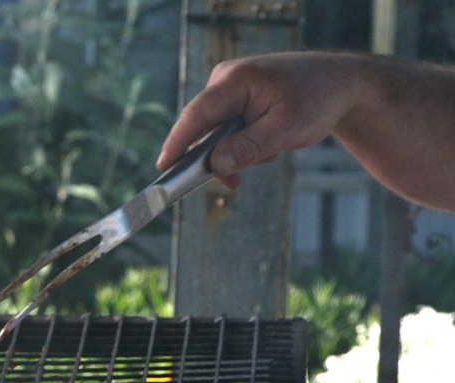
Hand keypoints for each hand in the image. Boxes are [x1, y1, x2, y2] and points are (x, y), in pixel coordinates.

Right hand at [157, 52, 364, 187]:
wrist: (340, 82)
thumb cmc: (318, 100)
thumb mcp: (287, 130)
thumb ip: (248, 148)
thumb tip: (214, 166)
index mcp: (236, 80)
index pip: (197, 115)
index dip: (177, 143)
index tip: (164, 168)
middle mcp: (225, 79)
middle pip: (204, 128)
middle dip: (220, 156)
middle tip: (236, 182)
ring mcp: (228, 87)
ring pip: (216, 133)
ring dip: (238, 151)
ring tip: (271, 149)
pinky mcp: (234, 97)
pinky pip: (225, 129)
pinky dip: (242, 143)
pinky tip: (266, 144)